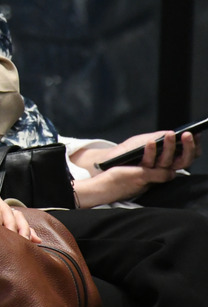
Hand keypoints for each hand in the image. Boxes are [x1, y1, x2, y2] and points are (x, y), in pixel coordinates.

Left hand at [83, 130, 200, 173]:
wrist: (110, 162)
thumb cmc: (131, 150)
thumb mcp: (147, 141)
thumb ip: (160, 139)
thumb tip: (174, 133)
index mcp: (170, 161)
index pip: (188, 156)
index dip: (194, 147)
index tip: (196, 133)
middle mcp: (165, 168)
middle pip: (183, 161)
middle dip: (188, 147)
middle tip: (188, 134)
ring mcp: (154, 172)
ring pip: (167, 162)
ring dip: (169, 147)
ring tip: (170, 133)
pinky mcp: (141, 173)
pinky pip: (148, 163)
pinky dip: (150, 151)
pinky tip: (151, 141)